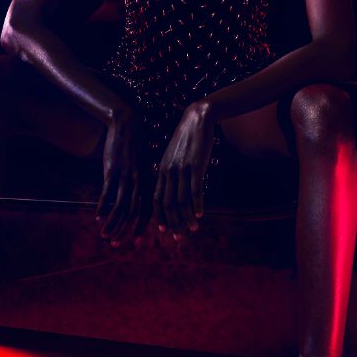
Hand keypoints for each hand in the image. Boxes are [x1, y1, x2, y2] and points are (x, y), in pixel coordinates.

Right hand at [96, 106, 144, 246]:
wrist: (127, 124)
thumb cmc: (137, 145)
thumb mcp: (145, 164)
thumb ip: (143, 182)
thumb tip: (140, 200)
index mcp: (149, 181)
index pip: (147, 210)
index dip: (143, 228)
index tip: (138, 243)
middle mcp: (139, 182)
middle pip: (133, 213)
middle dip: (125, 232)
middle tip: (117, 245)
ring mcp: (125, 177)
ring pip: (119, 207)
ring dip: (112, 224)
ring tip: (105, 236)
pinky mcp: (112, 171)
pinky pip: (106, 194)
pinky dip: (101, 208)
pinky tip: (96, 217)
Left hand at [151, 100, 214, 239]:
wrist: (197, 118)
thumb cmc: (186, 139)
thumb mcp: (173, 156)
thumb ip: (171, 173)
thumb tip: (173, 190)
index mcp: (160, 171)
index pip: (156, 199)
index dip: (159, 216)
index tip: (163, 231)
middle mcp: (168, 172)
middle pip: (167, 204)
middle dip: (172, 223)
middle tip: (179, 237)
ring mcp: (181, 169)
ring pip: (181, 200)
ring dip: (186, 218)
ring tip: (193, 230)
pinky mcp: (195, 166)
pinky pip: (195, 190)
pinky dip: (197, 205)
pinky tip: (200, 214)